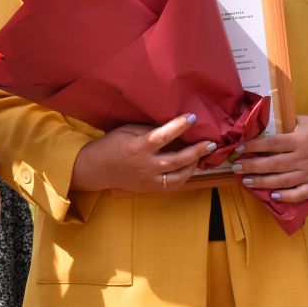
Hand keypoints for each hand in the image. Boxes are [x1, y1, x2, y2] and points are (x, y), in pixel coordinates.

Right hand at [69, 113, 216, 195]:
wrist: (96, 170)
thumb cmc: (110, 145)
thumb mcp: (126, 131)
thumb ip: (148, 129)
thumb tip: (171, 126)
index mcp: (138, 148)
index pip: (162, 136)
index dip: (178, 127)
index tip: (192, 117)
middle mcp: (145, 166)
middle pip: (177, 160)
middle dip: (196, 151)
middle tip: (211, 143)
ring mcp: (148, 180)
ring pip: (178, 177)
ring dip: (193, 166)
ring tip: (202, 156)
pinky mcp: (149, 189)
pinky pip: (172, 186)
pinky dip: (183, 177)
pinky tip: (190, 168)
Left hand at [229, 116, 307, 204]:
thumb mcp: (305, 121)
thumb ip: (286, 123)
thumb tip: (262, 123)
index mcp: (299, 140)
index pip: (272, 144)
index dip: (254, 146)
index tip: (238, 148)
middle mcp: (303, 158)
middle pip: (273, 164)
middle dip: (252, 167)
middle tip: (235, 168)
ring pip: (282, 181)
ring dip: (262, 182)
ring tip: (245, 182)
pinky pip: (300, 193)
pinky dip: (286, 196)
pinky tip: (272, 195)